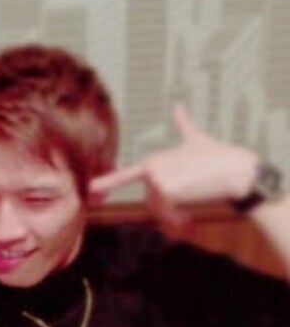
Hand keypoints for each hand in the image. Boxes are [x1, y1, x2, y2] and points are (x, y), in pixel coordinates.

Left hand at [89, 105, 258, 225]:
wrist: (236, 170)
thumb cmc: (217, 156)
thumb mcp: (195, 139)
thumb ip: (183, 125)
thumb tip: (178, 105)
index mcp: (152, 162)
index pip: (124, 176)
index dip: (105, 183)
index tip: (88, 188)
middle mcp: (151, 171)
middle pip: (151, 203)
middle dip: (169, 206)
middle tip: (191, 192)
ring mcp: (157, 182)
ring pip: (160, 211)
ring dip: (176, 213)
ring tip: (194, 196)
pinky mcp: (167, 193)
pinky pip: (168, 217)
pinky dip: (179, 220)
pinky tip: (191, 212)